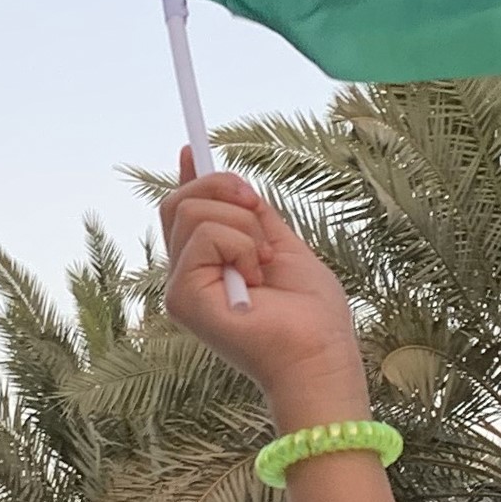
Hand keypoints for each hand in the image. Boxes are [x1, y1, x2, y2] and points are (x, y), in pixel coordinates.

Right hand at [159, 147, 366, 418]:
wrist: (320, 354)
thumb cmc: (311, 314)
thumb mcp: (284, 248)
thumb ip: (255, 218)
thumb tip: (232, 182)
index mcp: (212, 265)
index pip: (186, 212)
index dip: (190, 178)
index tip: (192, 146)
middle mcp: (188, 275)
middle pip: (180, 201)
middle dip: (225, 188)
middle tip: (260, 214)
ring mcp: (181, 287)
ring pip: (192, 210)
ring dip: (245, 227)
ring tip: (264, 266)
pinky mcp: (182, 297)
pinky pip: (205, 234)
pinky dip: (242, 245)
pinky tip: (256, 279)